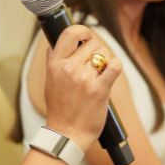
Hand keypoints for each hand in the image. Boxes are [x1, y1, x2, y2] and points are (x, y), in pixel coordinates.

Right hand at [43, 25, 121, 150]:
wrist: (67, 134)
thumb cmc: (59, 110)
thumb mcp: (49, 82)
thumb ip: (52, 62)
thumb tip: (53, 45)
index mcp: (55, 65)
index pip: (69, 33)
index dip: (82, 30)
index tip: (86, 37)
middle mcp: (69, 68)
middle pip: (93, 44)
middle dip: (96, 53)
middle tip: (94, 67)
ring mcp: (84, 79)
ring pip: (104, 55)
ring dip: (105, 63)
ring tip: (98, 77)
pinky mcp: (99, 90)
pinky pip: (115, 66)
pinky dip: (116, 66)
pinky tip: (111, 71)